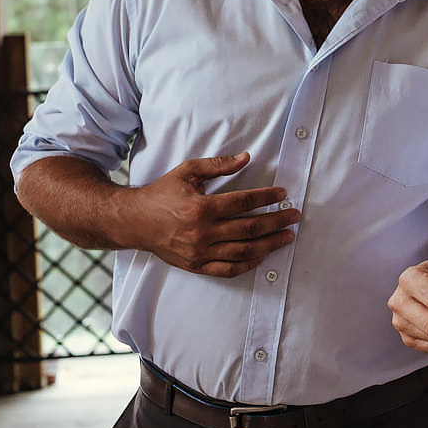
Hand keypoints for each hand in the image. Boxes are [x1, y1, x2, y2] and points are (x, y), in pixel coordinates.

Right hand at [123, 152, 298, 277]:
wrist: (134, 221)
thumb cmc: (162, 194)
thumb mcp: (187, 172)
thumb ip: (218, 165)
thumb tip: (246, 157)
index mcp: (201, 208)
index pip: (243, 203)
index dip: (266, 198)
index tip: (282, 194)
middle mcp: (202, 232)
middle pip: (249, 228)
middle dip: (276, 222)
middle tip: (294, 216)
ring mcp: (199, 252)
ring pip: (242, 251)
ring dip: (269, 244)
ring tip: (287, 237)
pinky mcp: (196, 265)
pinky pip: (227, 269)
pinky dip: (247, 264)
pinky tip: (262, 256)